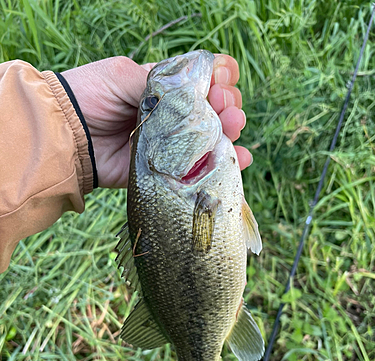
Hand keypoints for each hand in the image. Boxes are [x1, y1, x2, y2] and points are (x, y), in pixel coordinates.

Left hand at [62, 55, 251, 188]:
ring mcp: (173, 144)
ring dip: (231, 132)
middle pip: (215, 109)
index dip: (220, 81)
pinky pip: (201, 169)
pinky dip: (225, 164)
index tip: (219, 86)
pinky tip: (240, 159)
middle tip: (226, 110)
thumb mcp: (125, 75)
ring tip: (234, 130)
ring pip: (214, 138)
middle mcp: (174, 116)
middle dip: (229, 106)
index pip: (205, 81)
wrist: (66, 135)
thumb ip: (162, 80)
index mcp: (166, 88)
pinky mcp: (169, 171)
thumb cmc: (91, 95)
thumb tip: (198, 89)